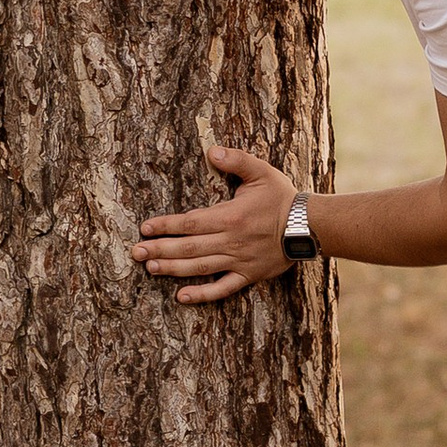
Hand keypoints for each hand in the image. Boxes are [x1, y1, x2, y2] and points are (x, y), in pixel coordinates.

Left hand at [133, 144, 300, 303]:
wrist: (310, 227)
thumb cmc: (283, 197)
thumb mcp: (261, 171)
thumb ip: (235, 160)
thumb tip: (211, 150)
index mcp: (230, 216)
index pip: (190, 223)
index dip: (166, 225)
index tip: (146, 228)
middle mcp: (230, 241)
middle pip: (188, 247)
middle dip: (159, 249)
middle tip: (136, 252)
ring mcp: (238, 261)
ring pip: (199, 268)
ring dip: (173, 269)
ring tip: (150, 268)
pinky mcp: (248, 275)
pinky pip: (222, 289)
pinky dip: (202, 295)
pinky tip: (182, 297)